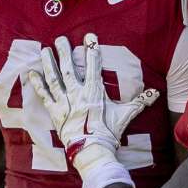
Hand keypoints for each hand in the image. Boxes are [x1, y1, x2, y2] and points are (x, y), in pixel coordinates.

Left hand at [26, 33, 158, 165]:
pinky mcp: (55, 113)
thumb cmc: (109, 132)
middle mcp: (77, 94)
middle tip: (60, 39)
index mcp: (94, 92)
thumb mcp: (125, 115)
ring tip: (44, 50)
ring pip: (54, 79)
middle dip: (64, 52)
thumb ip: (139, 102)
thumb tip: (156, 94)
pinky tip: (31, 73)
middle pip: (68, 69)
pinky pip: (44, 96)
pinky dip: (37, 85)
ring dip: (49, 64)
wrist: (92, 151)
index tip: (89, 36)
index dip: (91, 50)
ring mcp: (64, 103)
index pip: (92, 67)